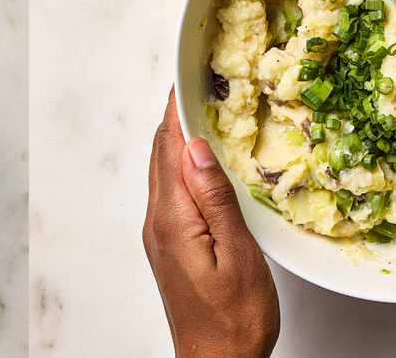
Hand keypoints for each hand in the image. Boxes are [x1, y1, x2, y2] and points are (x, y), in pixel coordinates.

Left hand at [143, 90, 278, 357]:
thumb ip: (216, 199)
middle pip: (161, 153)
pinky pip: (170, 190)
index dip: (177, 108)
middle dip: (176, 115)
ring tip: (201, 110)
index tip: (186, 74)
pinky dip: (181, 164)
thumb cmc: (234, 321)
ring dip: (177, 138)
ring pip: (163, 171)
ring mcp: (159, 234)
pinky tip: (200, 160)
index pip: (169, 147)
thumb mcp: (237, 256)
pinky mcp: (168, 245)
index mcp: (173, 219)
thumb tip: (197, 148)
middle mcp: (158, 222)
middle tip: (197, 82)